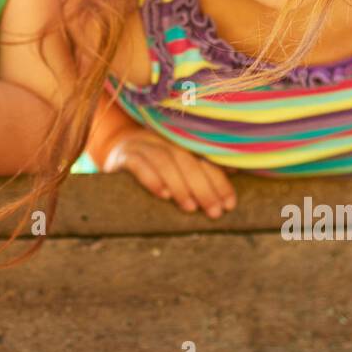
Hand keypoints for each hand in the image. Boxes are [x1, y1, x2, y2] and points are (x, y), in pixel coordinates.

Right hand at [106, 129, 235, 218]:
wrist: (115, 150)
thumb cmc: (154, 163)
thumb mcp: (178, 161)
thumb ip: (202, 165)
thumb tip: (236, 171)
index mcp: (180, 140)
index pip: (203, 158)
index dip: (218, 181)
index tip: (229, 204)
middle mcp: (162, 139)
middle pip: (186, 159)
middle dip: (203, 187)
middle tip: (214, 212)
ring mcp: (141, 145)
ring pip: (164, 161)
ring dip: (180, 185)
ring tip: (190, 208)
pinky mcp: (122, 157)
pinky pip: (137, 164)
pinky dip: (151, 178)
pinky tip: (163, 195)